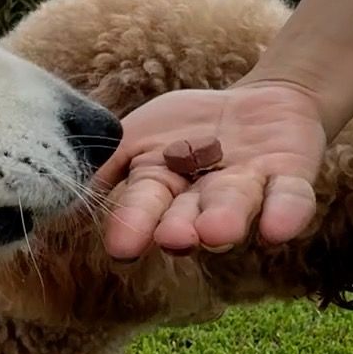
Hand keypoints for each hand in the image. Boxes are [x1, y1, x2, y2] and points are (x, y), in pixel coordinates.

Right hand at [95, 81, 328, 260]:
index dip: (133, 225)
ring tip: (216, 233)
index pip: (143, 207)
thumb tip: (62, 191)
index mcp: (160, 187)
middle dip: (181, 227)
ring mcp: (247, 188)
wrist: (258, 105)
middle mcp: (202, 198)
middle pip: (189, 214)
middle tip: (174, 239)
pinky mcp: (289, 177)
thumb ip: (106, 161)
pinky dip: (285, 213)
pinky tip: (277, 230)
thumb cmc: (187, 127)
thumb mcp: (136, 136)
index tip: (121, 247)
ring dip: (226, 220)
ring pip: (235, 205)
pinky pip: (290, 198)